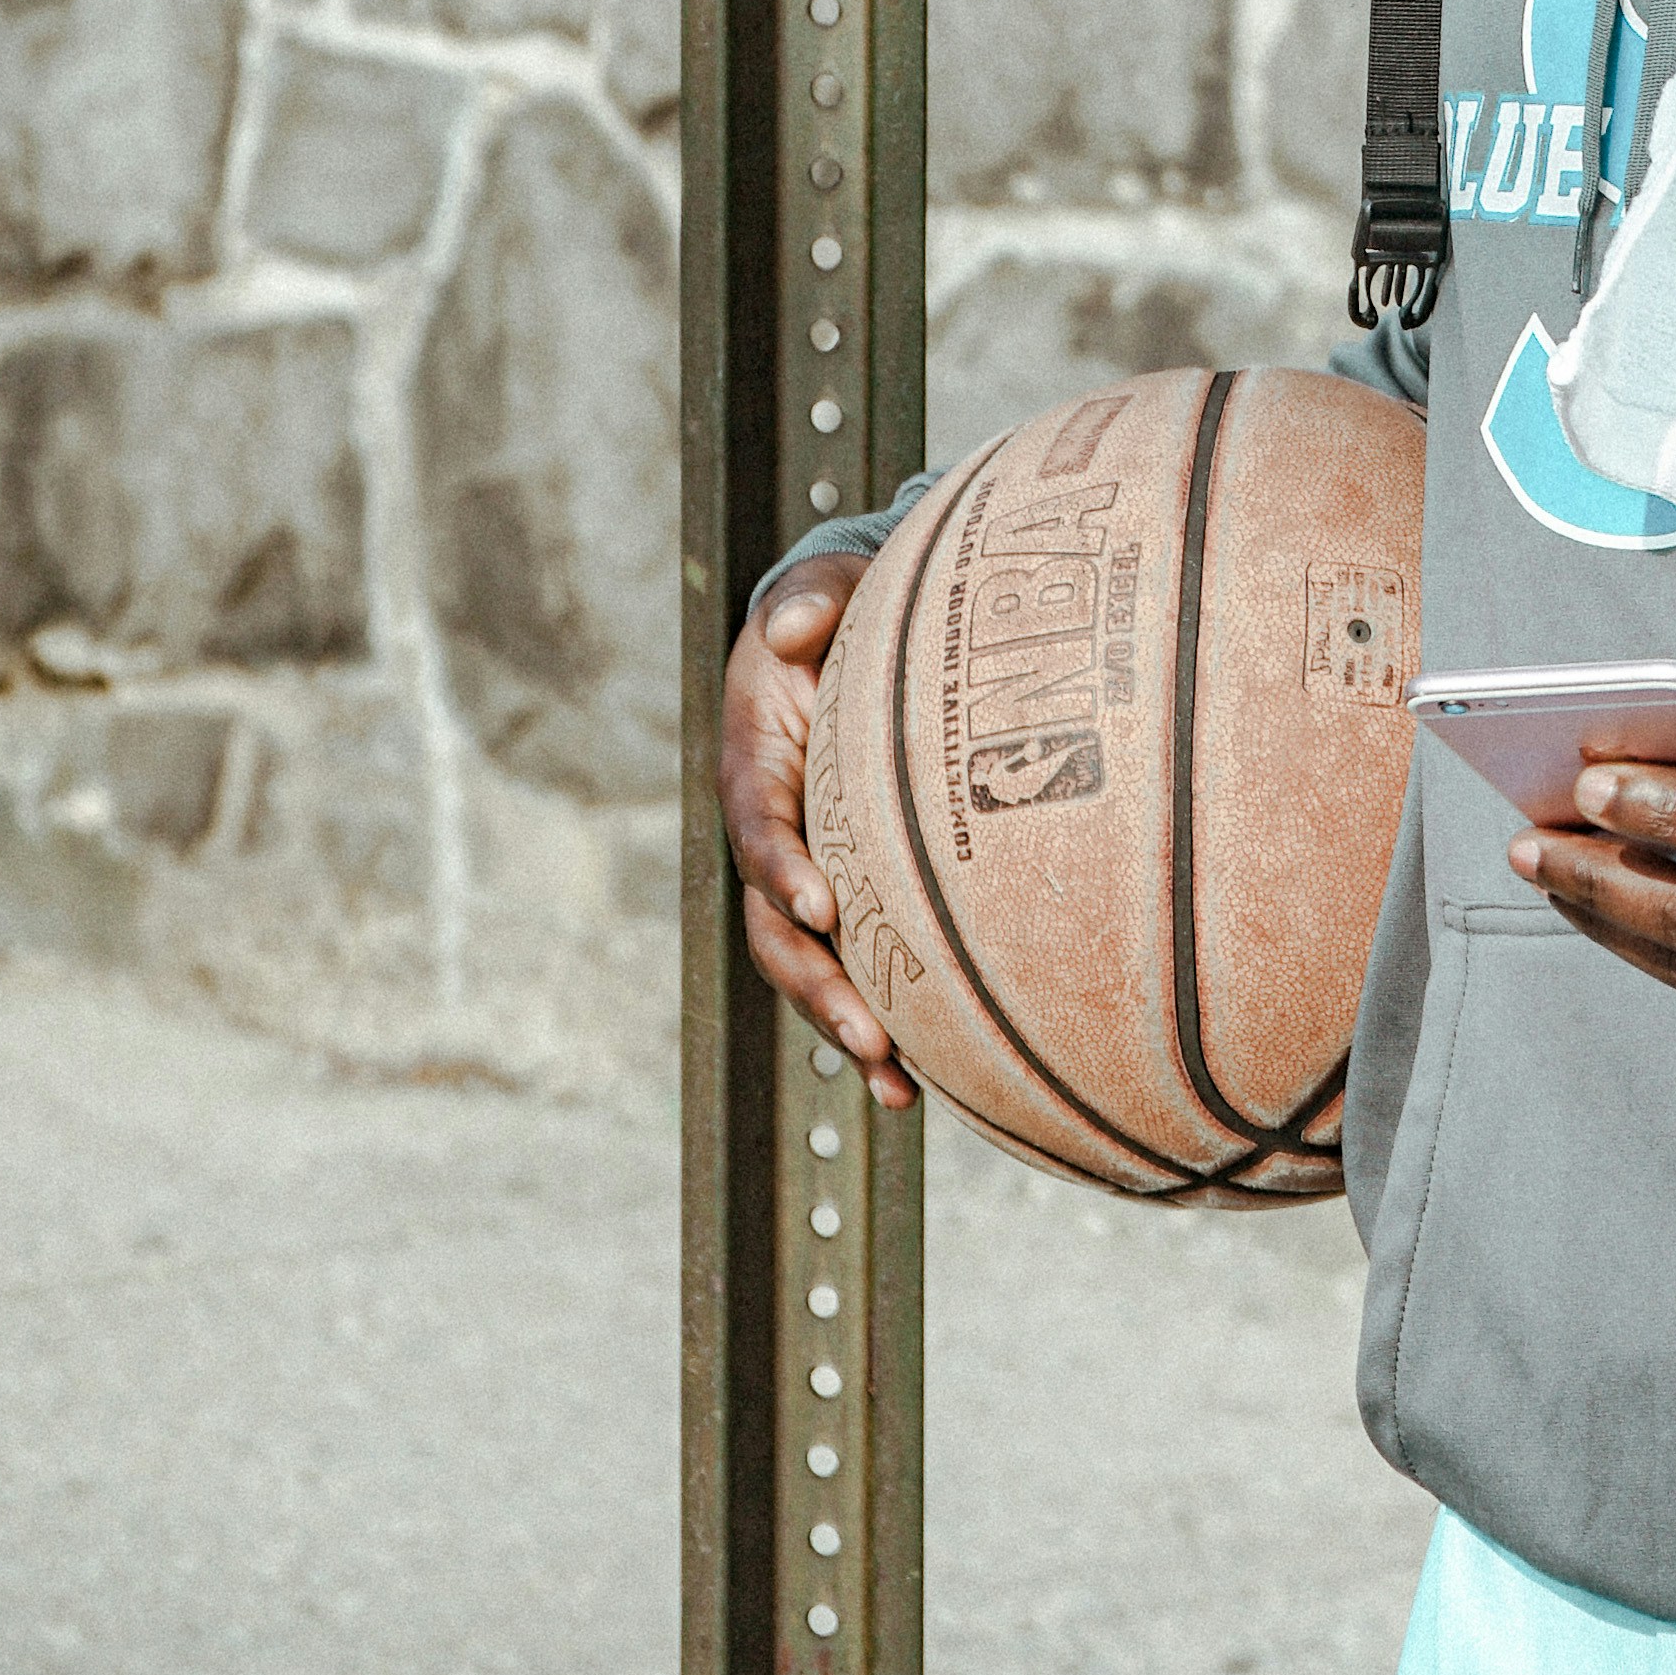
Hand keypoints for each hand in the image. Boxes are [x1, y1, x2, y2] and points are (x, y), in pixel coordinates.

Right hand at [718, 561, 917, 1109]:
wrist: (848, 636)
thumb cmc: (838, 608)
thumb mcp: (825, 587)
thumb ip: (813, 597)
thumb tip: (790, 623)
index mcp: (756, 762)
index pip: (758, 822)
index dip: (781, 867)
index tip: (819, 904)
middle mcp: (772, 831)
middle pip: (777, 925)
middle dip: (818, 984)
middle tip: (870, 1031)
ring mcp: (806, 872)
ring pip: (811, 966)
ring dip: (848, 1025)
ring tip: (900, 1084)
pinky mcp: (847, 898)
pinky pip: (855, 966)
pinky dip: (882, 1022)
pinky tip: (919, 1086)